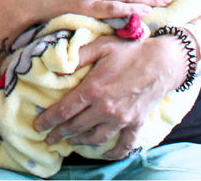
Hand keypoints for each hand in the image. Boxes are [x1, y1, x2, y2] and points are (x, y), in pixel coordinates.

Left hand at [34, 32, 184, 151]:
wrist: (162, 62)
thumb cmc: (129, 51)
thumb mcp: (100, 46)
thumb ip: (77, 56)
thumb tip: (57, 65)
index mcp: (93, 89)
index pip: (64, 111)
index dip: (49, 121)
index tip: (38, 126)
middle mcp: (105, 109)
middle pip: (76, 127)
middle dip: (59, 134)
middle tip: (48, 139)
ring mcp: (121, 119)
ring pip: (95, 138)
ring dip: (80, 142)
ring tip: (69, 142)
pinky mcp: (136, 124)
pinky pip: (123, 145)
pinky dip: (113, 153)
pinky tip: (105, 154)